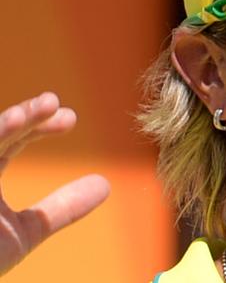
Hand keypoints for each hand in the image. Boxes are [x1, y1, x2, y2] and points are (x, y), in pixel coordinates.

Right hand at [0, 92, 109, 274]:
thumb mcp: (22, 233)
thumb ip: (63, 207)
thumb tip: (106, 184)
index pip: (11, 138)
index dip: (38, 124)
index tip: (70, 118)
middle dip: (24, 115)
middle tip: (53, 102)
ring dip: (4, 124)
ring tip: (35, 109)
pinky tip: (11, 123)